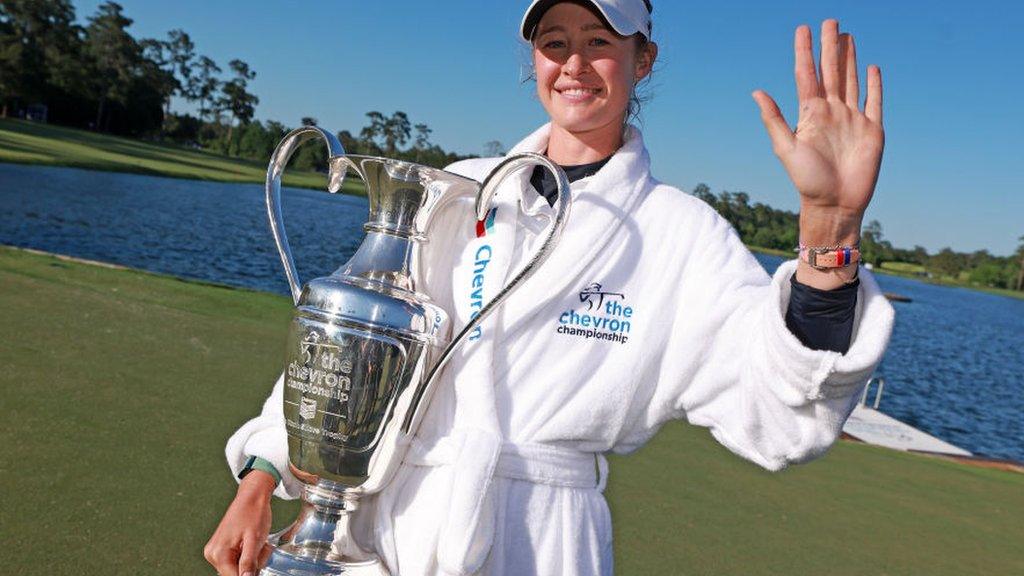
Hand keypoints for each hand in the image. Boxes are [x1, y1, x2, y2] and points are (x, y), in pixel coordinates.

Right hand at [204, 472, 274, 575]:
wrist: (252, 497)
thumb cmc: (254, 513)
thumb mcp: (255, 540)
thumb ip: (249, 562)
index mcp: (219, 553)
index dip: (250, 574)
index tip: (258, 561)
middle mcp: (212, 554)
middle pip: (235, 573)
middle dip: (252, 565)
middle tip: (261, 548)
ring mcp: (215, 551)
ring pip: (237, 568)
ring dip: (251, 560)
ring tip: (257, 543)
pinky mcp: (220, 548)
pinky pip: (235, 560)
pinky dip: (246, 555)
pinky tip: (251, 543)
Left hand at [753, 19, 884, 287]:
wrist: (834, 205)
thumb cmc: (807, 182)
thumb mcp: (786, 149)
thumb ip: (774, 119)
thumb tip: (756, 91)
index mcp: (810, 115)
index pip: (807, 75)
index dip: (805, 52)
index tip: (803, 29)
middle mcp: (831, 113)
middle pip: (831, 71)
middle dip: (830, 46)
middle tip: (830, 21)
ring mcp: (852, 120)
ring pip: (851, 80)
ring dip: (850, 58)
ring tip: (847, 36)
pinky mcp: (872, 130)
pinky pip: (874, 102)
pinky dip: (874, 85)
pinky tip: (871, 67)